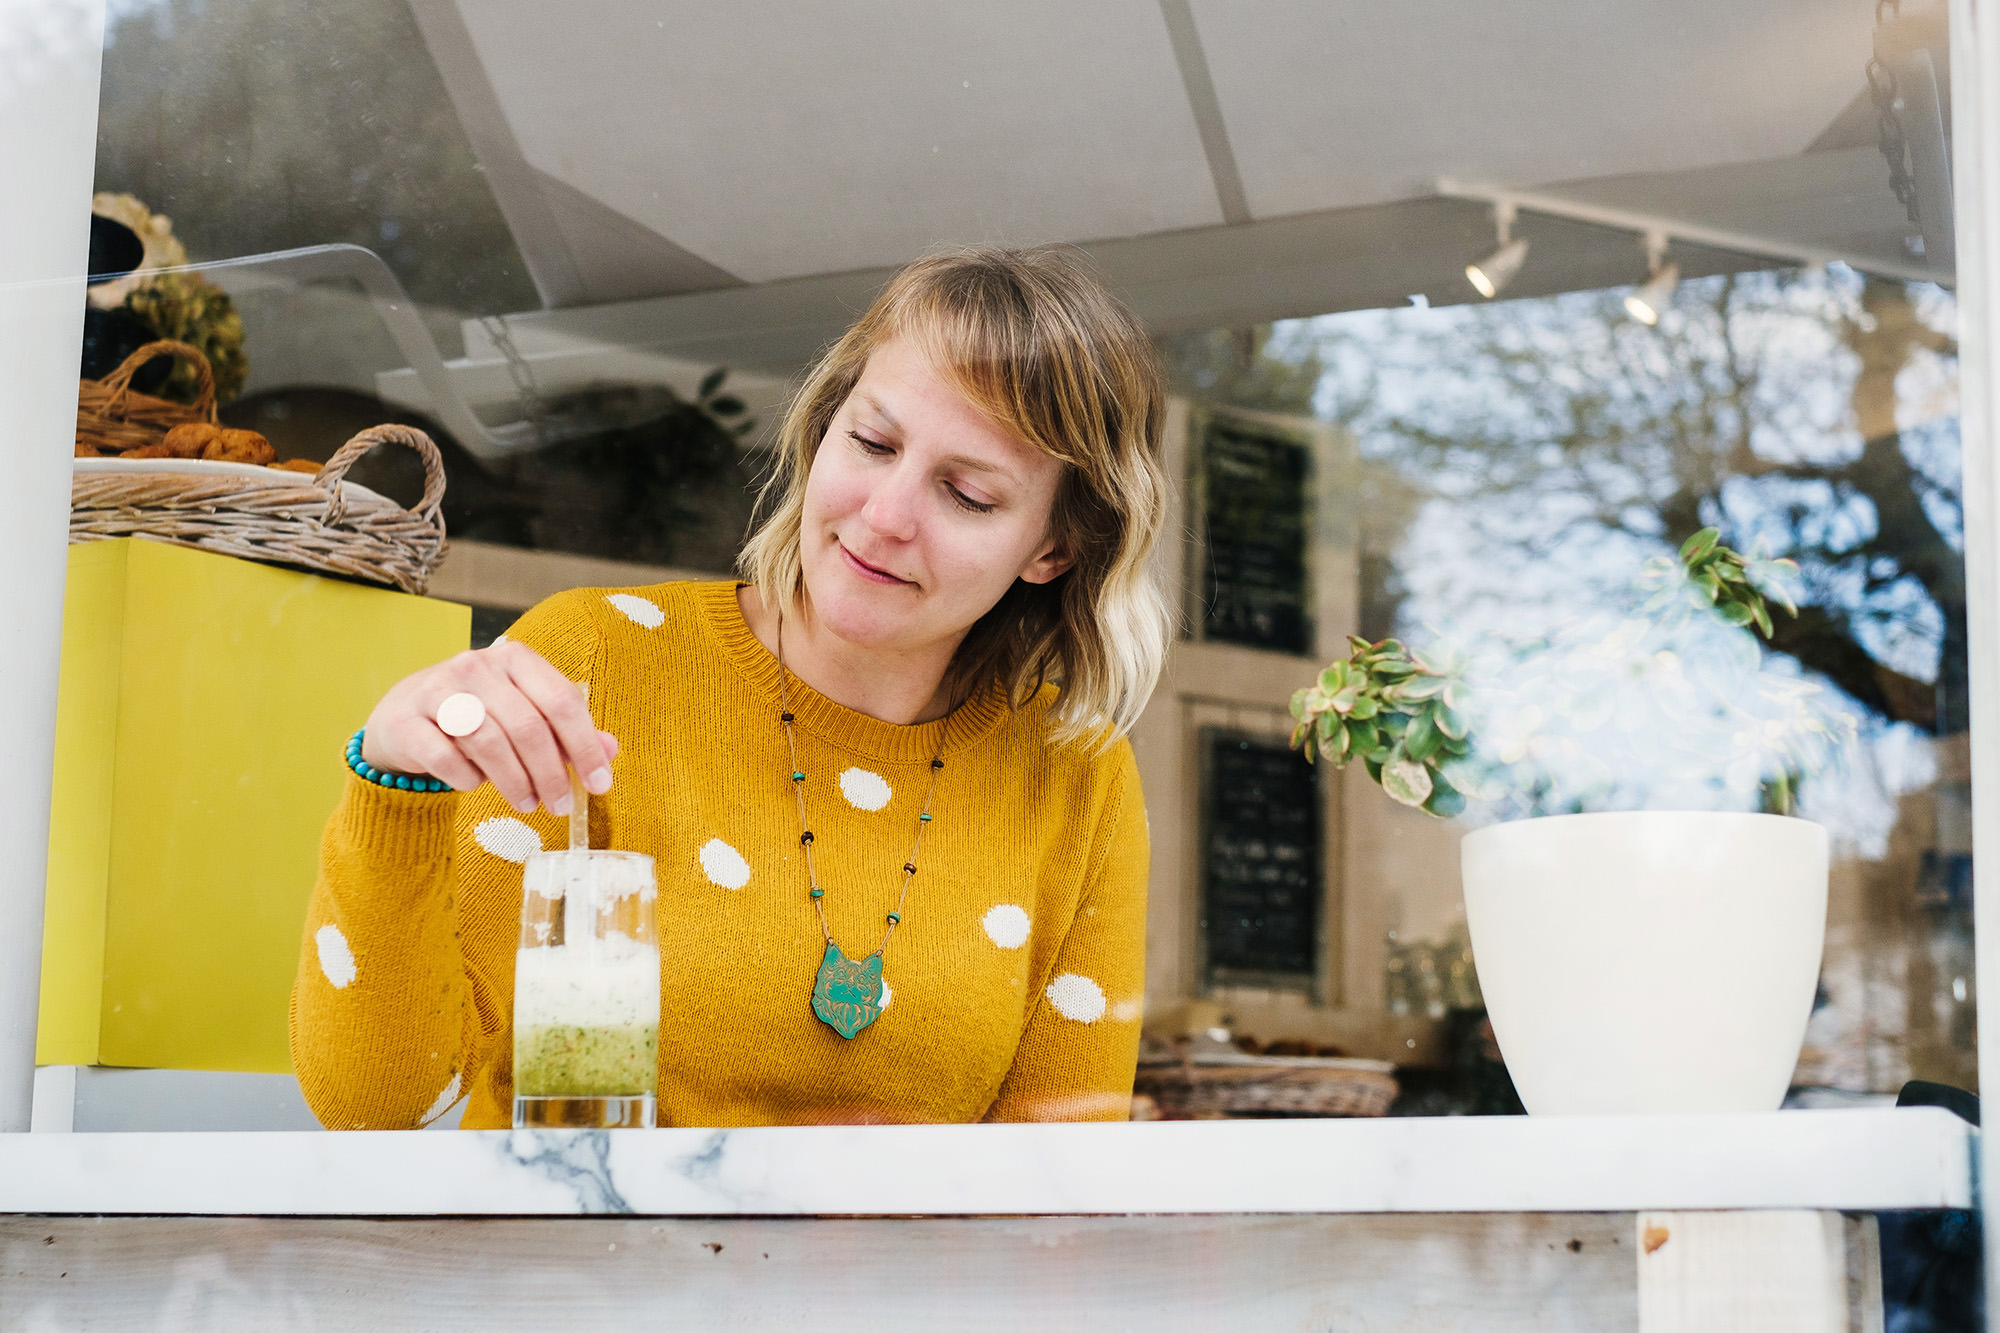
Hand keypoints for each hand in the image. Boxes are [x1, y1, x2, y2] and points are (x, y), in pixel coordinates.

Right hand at [359, 641, 617, 814]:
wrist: (402, 718)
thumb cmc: (477, 717)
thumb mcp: (524, 715)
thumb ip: (566, 731)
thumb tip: (610, 751)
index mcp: (515, 659)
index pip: (562, 701)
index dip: (585, 746)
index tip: (599, 785)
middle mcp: (477, 666)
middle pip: (528, 726)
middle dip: (551, 773)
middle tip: (560, 806)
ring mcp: (437, 690)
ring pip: (489, 742)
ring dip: (515, 781)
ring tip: (527, 804)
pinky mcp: (407, 721)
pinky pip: (445, 757)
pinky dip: (467, 778)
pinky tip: (475, 786)